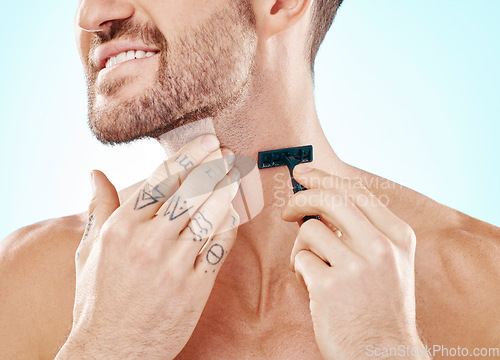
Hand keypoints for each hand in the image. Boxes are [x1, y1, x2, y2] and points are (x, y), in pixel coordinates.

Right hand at [57, 135, 239, 359]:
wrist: (111, 348)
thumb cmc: (98, 298)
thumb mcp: (89, 250)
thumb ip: (98, 208)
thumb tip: (95, 173)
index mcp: (122, 227)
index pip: (162, 179)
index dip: (189, 156)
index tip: (208, 142)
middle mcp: (148, 241)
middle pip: (191, 192)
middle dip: (214, 167)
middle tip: (229, 153)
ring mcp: (173, 264)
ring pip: (209, 215)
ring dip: (227, 190)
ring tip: (237, 174)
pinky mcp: (194, 286)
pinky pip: (220, 247)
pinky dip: (230, 225)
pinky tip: (236, 210)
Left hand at [282, 165, 428, 359]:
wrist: (383, 354)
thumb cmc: (380, 306)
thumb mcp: (390, 262)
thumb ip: (365, 230)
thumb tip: (322, 199)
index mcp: (398, 236)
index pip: (356, 192)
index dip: (325, 178)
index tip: (305, 173)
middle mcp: (381, 247)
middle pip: (330, 200)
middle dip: (302, 197)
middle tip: (288, 209)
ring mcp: (357, 266)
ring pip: (309, 230)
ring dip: (300, 246)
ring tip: (310, 266)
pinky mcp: (331, 286)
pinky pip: (300, 259)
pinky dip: (299, 268)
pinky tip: (312, 285)